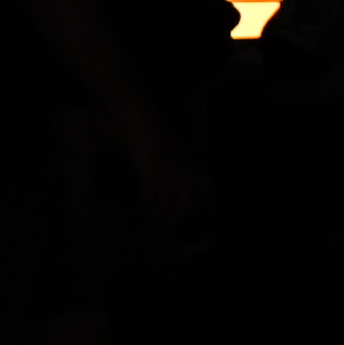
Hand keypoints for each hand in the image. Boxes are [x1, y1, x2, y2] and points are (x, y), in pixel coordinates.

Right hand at [127, 121, 213, 237]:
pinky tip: (133, 212)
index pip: (210, 190)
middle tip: (167, 223)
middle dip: (176, 219)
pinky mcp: (152, 180)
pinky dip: (140, 210)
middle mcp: (185, 176)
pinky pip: (147, 203)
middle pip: (187, 208)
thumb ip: (182, 163)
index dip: (210, 205)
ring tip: (149, 217)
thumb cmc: (159, 131)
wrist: (145, 122)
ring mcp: (169, 179)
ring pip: (166, 210)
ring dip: (156, 216)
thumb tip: (178, 174)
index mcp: (194, 166)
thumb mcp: (178, 147)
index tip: (207, 215)